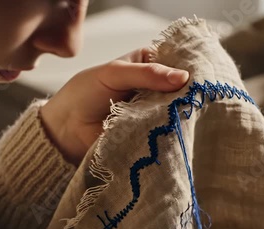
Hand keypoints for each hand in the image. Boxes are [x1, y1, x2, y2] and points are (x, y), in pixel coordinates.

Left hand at [39, 47, 189, 164]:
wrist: (65, 129)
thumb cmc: (85, 93)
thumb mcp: (114, 73)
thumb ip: (147, 73)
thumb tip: (183, 77)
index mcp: (146, 64)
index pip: (175, 61)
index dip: (186, 67)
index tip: (198, 75)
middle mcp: (153, 86)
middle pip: (178, 87)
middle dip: (183, 93)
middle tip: (190, 98)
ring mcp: (153, 110)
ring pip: (174, 110)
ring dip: (175, 113)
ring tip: (178, 114)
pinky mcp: (150, 132)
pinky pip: (165, 130)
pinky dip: (168, 130)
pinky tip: (172, 129)